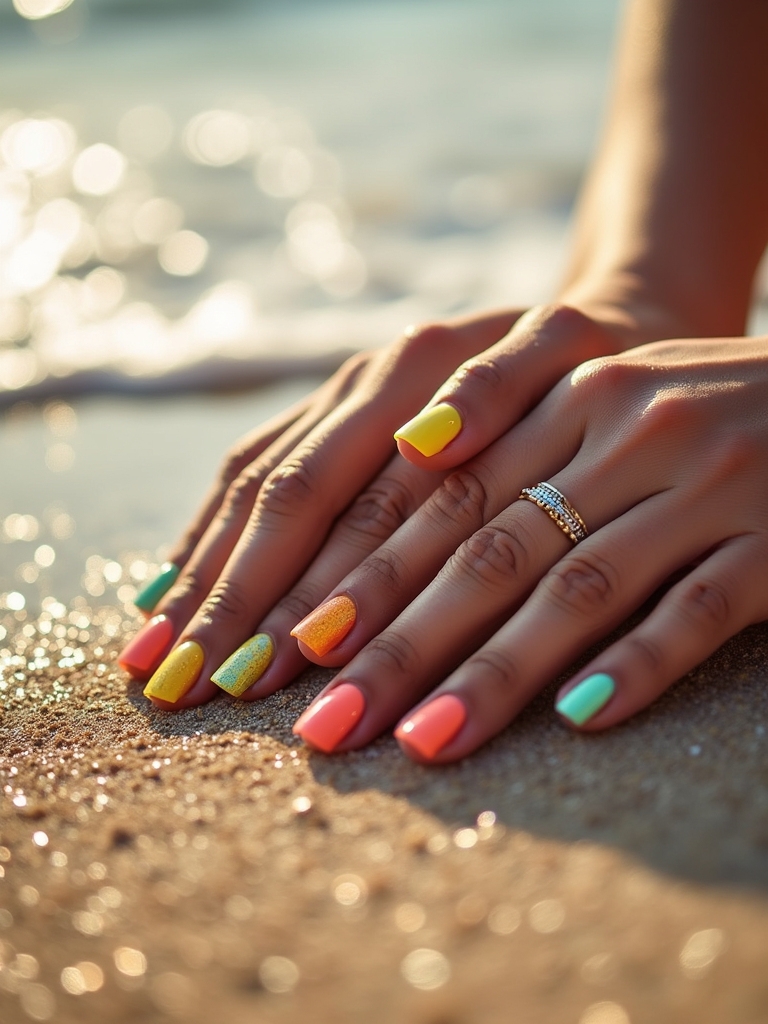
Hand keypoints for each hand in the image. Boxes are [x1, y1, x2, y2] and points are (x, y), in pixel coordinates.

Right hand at [124, 306, 616, 706]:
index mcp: (406, 375)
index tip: (232, 675)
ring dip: (202, 579)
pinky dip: (214, 537)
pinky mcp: (338, 415)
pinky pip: (256, 471)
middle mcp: (358, 385)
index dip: (271, 589)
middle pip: (271, 503)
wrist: (595, 321)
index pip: (316, 496)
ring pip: (251, 491)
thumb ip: (494, 391)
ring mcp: (341, 398)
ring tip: (152, 659)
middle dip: (221, 603)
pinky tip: (174, 587)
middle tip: (174, 689)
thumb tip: (420, 448)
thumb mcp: (564, 352)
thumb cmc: (589, 359)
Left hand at [290, 332, 767, 760]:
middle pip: (489, 550)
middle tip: (325, 721)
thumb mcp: (602, 398)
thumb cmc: (698, 408)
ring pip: (579, 587)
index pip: (444, 499)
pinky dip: (637, 664)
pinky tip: (580, 721)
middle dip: (397, 641)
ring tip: (422, 741)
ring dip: (495, 672)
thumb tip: (404, 470)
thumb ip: (508, 429)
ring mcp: (707, 483)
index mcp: (570, 398)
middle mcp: (629, 430)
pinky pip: (698, 609)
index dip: (363, 575)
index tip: (293, 650)